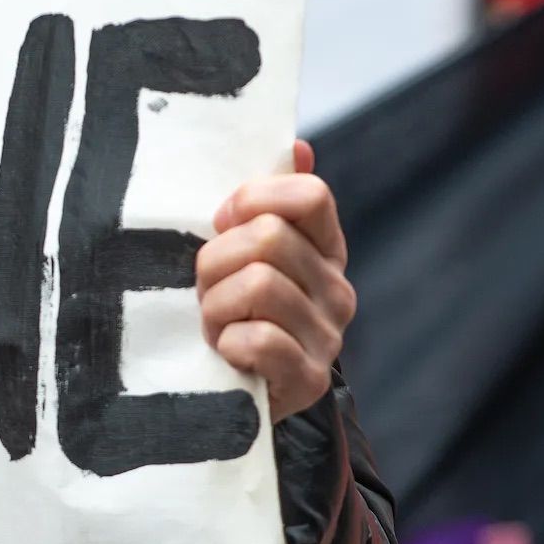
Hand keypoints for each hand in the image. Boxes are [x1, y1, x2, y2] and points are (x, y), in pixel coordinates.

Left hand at [198, 142, 355, 423]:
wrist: (239, 398)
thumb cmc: (234, 314)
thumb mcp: (244, 256)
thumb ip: (269, 204)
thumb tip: (298, 146)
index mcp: (326, 249)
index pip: (309, 195)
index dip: (254, 200)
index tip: (222, 222)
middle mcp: (337, 290)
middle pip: (268, 238)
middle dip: (216, 262)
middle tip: (206, 289)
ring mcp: (328, 336)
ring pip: (257, 284)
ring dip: (216, 306)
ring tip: (214, 323)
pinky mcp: (308, 379)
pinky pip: (258, 339)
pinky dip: (228, 343)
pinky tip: (226, 352)